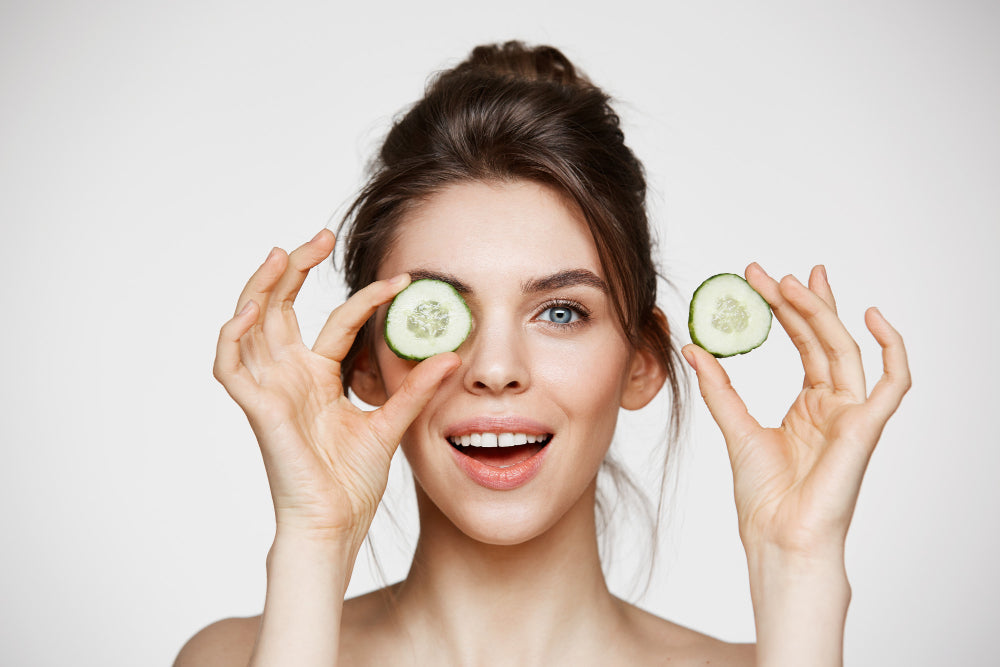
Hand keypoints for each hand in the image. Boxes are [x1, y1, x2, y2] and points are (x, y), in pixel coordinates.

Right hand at [212, 229, 459, 548]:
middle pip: (282, 309)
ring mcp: (270, 390)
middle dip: (295, 270)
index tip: (401, 280)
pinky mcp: (256, 409)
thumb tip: (450, 356)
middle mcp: (290, 377)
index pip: (336, 322)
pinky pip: (230, 366)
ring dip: (261, 287)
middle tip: (319, 237)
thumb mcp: (390, 424)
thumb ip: (414, 390)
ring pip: (250, 325)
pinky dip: (232, 334)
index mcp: (318, 378)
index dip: (364, 298)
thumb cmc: (351, 482)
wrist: (335, 524)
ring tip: (282, 253)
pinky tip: (251, 308)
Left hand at [683, 263, 910, 560]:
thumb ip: (720, 387)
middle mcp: (834, 406)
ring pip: (846, 350)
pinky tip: (872, 316)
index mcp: (809, 407)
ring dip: (823, 313)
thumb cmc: (763, 498)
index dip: (786, 310)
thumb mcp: (734, 429)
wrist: (776, 537)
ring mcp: (853, 415)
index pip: (804, 344)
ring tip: (794, 283)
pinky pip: (894, 381)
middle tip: (769, 272)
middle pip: (824, 339)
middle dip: (800, 301)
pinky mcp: (866, 427)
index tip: (759, 279)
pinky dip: (892, 348)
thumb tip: (694, 348)